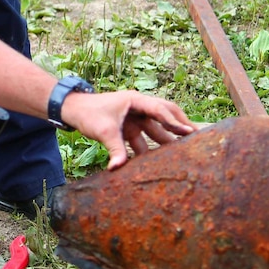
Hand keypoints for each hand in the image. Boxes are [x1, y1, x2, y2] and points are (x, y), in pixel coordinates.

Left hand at [61, 90, 196, 169]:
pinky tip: (158, 161)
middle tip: (197, 138)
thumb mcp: (103, 131)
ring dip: (167, 141)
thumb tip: (118, 168)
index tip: (189, 132)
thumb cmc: (88, 113)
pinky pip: (145, 138)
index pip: (160, 110)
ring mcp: (134, 117)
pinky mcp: (129, 127)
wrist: (72, 110)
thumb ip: (115, 149)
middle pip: (165, 115)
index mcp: (135, 100)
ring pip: (156, 129)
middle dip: (180, 127)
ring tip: (183, 154)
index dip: (175, 121)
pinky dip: (151, 148)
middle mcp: (138, 107)